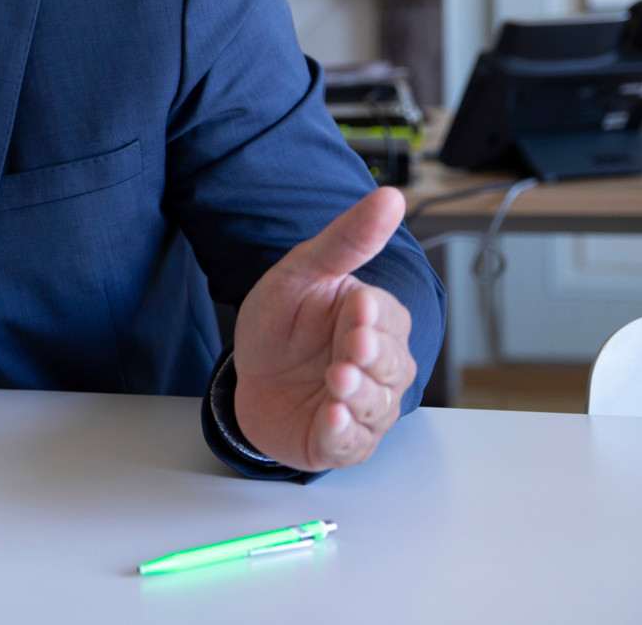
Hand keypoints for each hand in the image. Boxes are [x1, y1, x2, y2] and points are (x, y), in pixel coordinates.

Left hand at [232, 186, 416, 471]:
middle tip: (349, 348)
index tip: (357, 306)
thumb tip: (390, 197)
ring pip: (378, 406)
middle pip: (393, 366)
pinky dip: (343, 433)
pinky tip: (331, 418)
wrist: (248, 375)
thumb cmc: (282, 323)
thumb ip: (346, 240)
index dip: (376, 317)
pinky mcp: (342, 441)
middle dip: (372, 358)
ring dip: (359, 395)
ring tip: (335, 381)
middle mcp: (379, 366)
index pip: (390, 319)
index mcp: (374, 321)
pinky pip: (352, 444)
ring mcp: (364, 406)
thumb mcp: (303, 272)